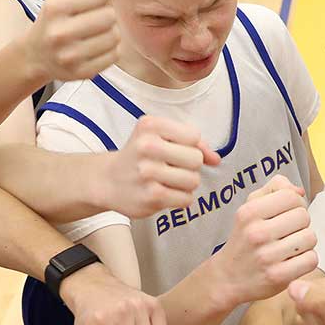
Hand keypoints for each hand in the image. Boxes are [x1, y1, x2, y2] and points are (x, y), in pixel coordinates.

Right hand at [28, 0, 122, 81]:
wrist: (37, 55)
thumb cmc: (56, 18)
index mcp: (55, 7)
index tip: (94, 0)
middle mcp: (60, 33)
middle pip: (110, 15)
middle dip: (107, 13)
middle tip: (94, 18)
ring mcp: (70, 56)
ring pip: (115, 35)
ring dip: (110, 31)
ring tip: (96, 32)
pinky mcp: (82, 72)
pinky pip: (115, 55)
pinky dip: (111, 48)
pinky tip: (97, 46)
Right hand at [104, 116, 223, 217]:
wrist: (108, 180)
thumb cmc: (140, 156)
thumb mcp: (160, 137)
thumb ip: (192, 143)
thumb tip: (216, 159)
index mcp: (150, 125)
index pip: (193, 136)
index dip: (191, 146)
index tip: (176, 151)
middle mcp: (147, 146)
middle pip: (195, 159)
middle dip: (190, 167)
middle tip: (172, 168)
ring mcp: (147, 172)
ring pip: (193, 181)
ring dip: (186, 184)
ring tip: (168, 181)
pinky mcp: (150, 196)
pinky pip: (186, 199)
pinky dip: (180, 199)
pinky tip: (164, 193)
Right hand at [208, 176, 319, 306]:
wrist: (228, 278)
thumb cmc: (245, 238)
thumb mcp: (250, 208)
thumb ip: (274, 189)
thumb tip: (300, 192)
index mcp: (249, 212)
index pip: (291, 196)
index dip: (295, 204)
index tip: (287, 214)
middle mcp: (256, 233)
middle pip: (303, 216)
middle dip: (300, 224)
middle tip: (288, 233)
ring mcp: (267, 256)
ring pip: (310, 237)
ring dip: (304, 243)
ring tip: (290, 247)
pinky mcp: (278, 276)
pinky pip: (311, 259)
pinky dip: (306, 260)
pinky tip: (293, 261)